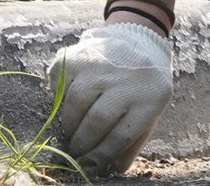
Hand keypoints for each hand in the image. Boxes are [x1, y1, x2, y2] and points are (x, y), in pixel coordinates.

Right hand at [46, 23, 173, 173]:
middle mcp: (127, 78)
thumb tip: (115, 169)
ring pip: (75, 103)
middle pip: (96, 121)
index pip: (121, 136)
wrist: (139, 41)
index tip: (89, 165)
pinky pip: (59, 84)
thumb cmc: (143, 85)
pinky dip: (58, 97)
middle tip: (75, 152)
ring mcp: (102, 64)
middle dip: (81, 144)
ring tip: (71, 132)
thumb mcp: (150, 110)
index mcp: (152, 96)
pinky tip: (66, 102)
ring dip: (69, 125)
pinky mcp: (80, 55)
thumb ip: (134, 140)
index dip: (101, 155)